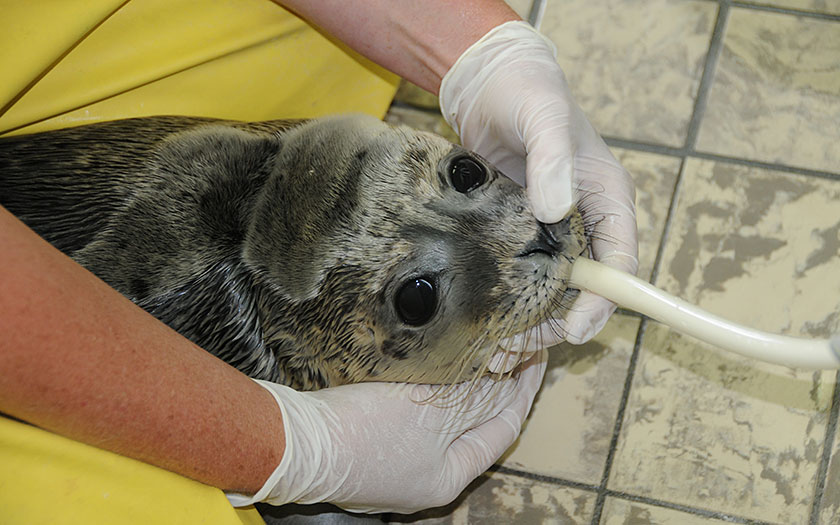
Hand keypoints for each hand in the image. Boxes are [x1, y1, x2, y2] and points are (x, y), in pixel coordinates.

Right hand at [226, 351, 546, 513]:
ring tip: (480, 341)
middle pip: (474, 421)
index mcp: (449, 476)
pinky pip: (412, 405)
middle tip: (514, 343)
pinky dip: (429, 381)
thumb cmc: (367, 433)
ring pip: (442, 411)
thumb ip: (476, 393)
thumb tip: (510, 369)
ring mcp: (394, 455)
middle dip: (495, 382)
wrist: (294, 440)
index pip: (503, 428)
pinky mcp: (367, 432)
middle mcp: (424, 471)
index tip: (538, 355)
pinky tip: (432, 355)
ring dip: (462, 378)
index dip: (524, 389)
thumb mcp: (432, 412)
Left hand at [440, 21, 637, 347]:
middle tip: (527, 341)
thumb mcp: (542, 115)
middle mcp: (584, 218)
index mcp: (606, 196)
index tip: (579, 330)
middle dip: (564, 318)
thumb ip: (553, 157)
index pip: (620, 259)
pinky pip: (521, 271)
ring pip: (552, 284)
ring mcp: (550, 227)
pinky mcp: (518, 230)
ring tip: (503, 337)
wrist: (489, 85)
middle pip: (588, 283)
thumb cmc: (525, 92)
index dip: (605, 301)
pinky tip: (487, 314)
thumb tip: (555, 209)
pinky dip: (510, 296)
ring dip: (534, 314)